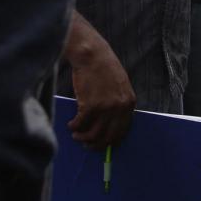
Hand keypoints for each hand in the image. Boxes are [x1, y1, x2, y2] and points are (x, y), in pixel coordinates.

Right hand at [65, 17, 135, 149]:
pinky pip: (80, 124)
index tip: (103, 144)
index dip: (111, 140)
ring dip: (83, 138)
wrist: (92, 55)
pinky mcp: (90, 106)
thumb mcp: (119, 86)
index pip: (123, 130)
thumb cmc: (103, 68)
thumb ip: (118, 103)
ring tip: (76, 135)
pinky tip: (71, 124)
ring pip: (93, 134)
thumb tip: (109, 124)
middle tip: (87, 145)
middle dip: (97, 144)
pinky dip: (74, 127)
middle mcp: (120, 108)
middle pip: (108, 136)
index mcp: (129, 103)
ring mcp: (106, 108)